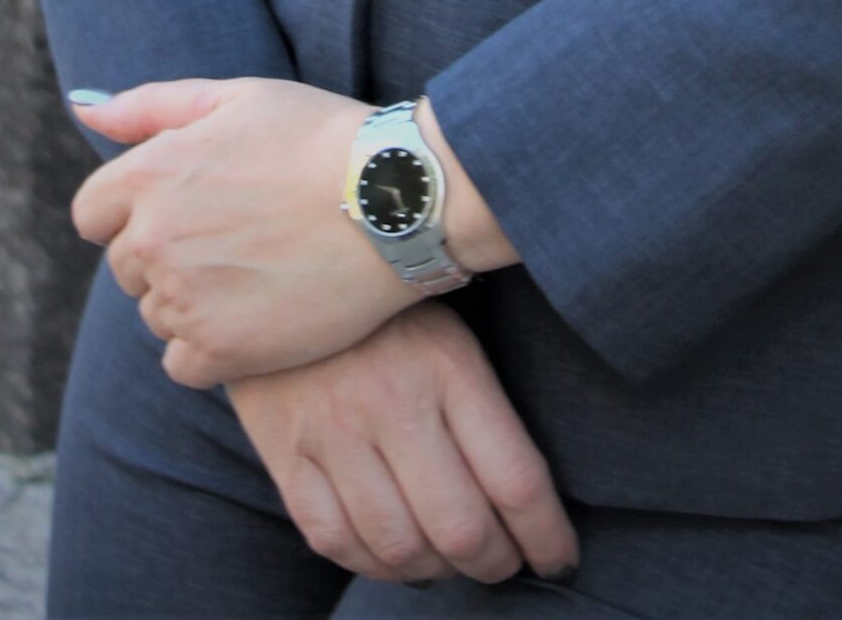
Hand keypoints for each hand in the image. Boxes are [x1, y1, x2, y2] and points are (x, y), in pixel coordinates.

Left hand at [69, 78, 417, 387]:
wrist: (392, 199)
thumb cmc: (317, 137)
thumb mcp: (234, 97)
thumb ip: (148, 106)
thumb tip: (83, 112)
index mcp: (148, 175)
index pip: (92, 214)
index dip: (135, 210)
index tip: (188, 206)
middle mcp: (153, 240)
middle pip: (125, 266)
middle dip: (167, 253)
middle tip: (236, 235)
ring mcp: (185, 301)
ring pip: (156, 314)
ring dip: (191, 300)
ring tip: (257, 269)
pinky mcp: (223, 352)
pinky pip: (181, 363)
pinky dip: (208, 347)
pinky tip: (255, 314)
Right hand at [226, 306, 580, 588]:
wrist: (282, 269)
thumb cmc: (387, 310)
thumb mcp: (451, 331)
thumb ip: (487, 406)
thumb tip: (528, 499)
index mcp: (449, 365)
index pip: (516, 480)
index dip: (548, 539)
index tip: (560, 558)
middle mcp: (392, 402)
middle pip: (460, 528)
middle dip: (495, 564)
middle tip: (504, 563)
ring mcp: (333, 431)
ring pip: (399, 546)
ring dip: (436, 571)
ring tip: (449, 560)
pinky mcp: (285, 453)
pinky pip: (334, 540)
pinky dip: (371, 564)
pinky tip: (392, 553)